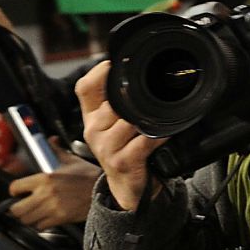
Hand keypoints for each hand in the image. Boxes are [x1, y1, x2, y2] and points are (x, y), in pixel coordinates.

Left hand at [7, 148, 98, 228]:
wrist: (104, 190)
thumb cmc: (88, 176)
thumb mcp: (70, 160)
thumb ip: (56, 151)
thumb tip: (50, 140)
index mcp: (45, 178)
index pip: (15, 188)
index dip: (14, 191)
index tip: (18, 193)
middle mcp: (45, 194)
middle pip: (16, 209)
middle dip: (17, 209)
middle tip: (22, 206)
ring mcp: (52, 207)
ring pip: (26, 219)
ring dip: (28, 217)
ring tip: (33, 213)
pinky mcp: (60, 218)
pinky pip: (40, 226)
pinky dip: (41, 224)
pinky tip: (46, 218)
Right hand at [78, 61, 165, 210]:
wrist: (127, 186)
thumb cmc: (124, 149)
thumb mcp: (114, 124)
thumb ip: (117, 101)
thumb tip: (131, 71)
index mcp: (91, 117)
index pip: (85, 88)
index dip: (98, 72)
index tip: (114, 64)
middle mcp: (94, 130)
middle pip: (112, 103)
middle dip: (133, 100)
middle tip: (152, 96)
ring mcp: (106, 147)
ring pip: (129, 120)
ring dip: (147, 118)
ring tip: (160, 117)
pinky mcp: (122, 161)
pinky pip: (144, 141)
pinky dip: (158, 136)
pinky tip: (165, 134)